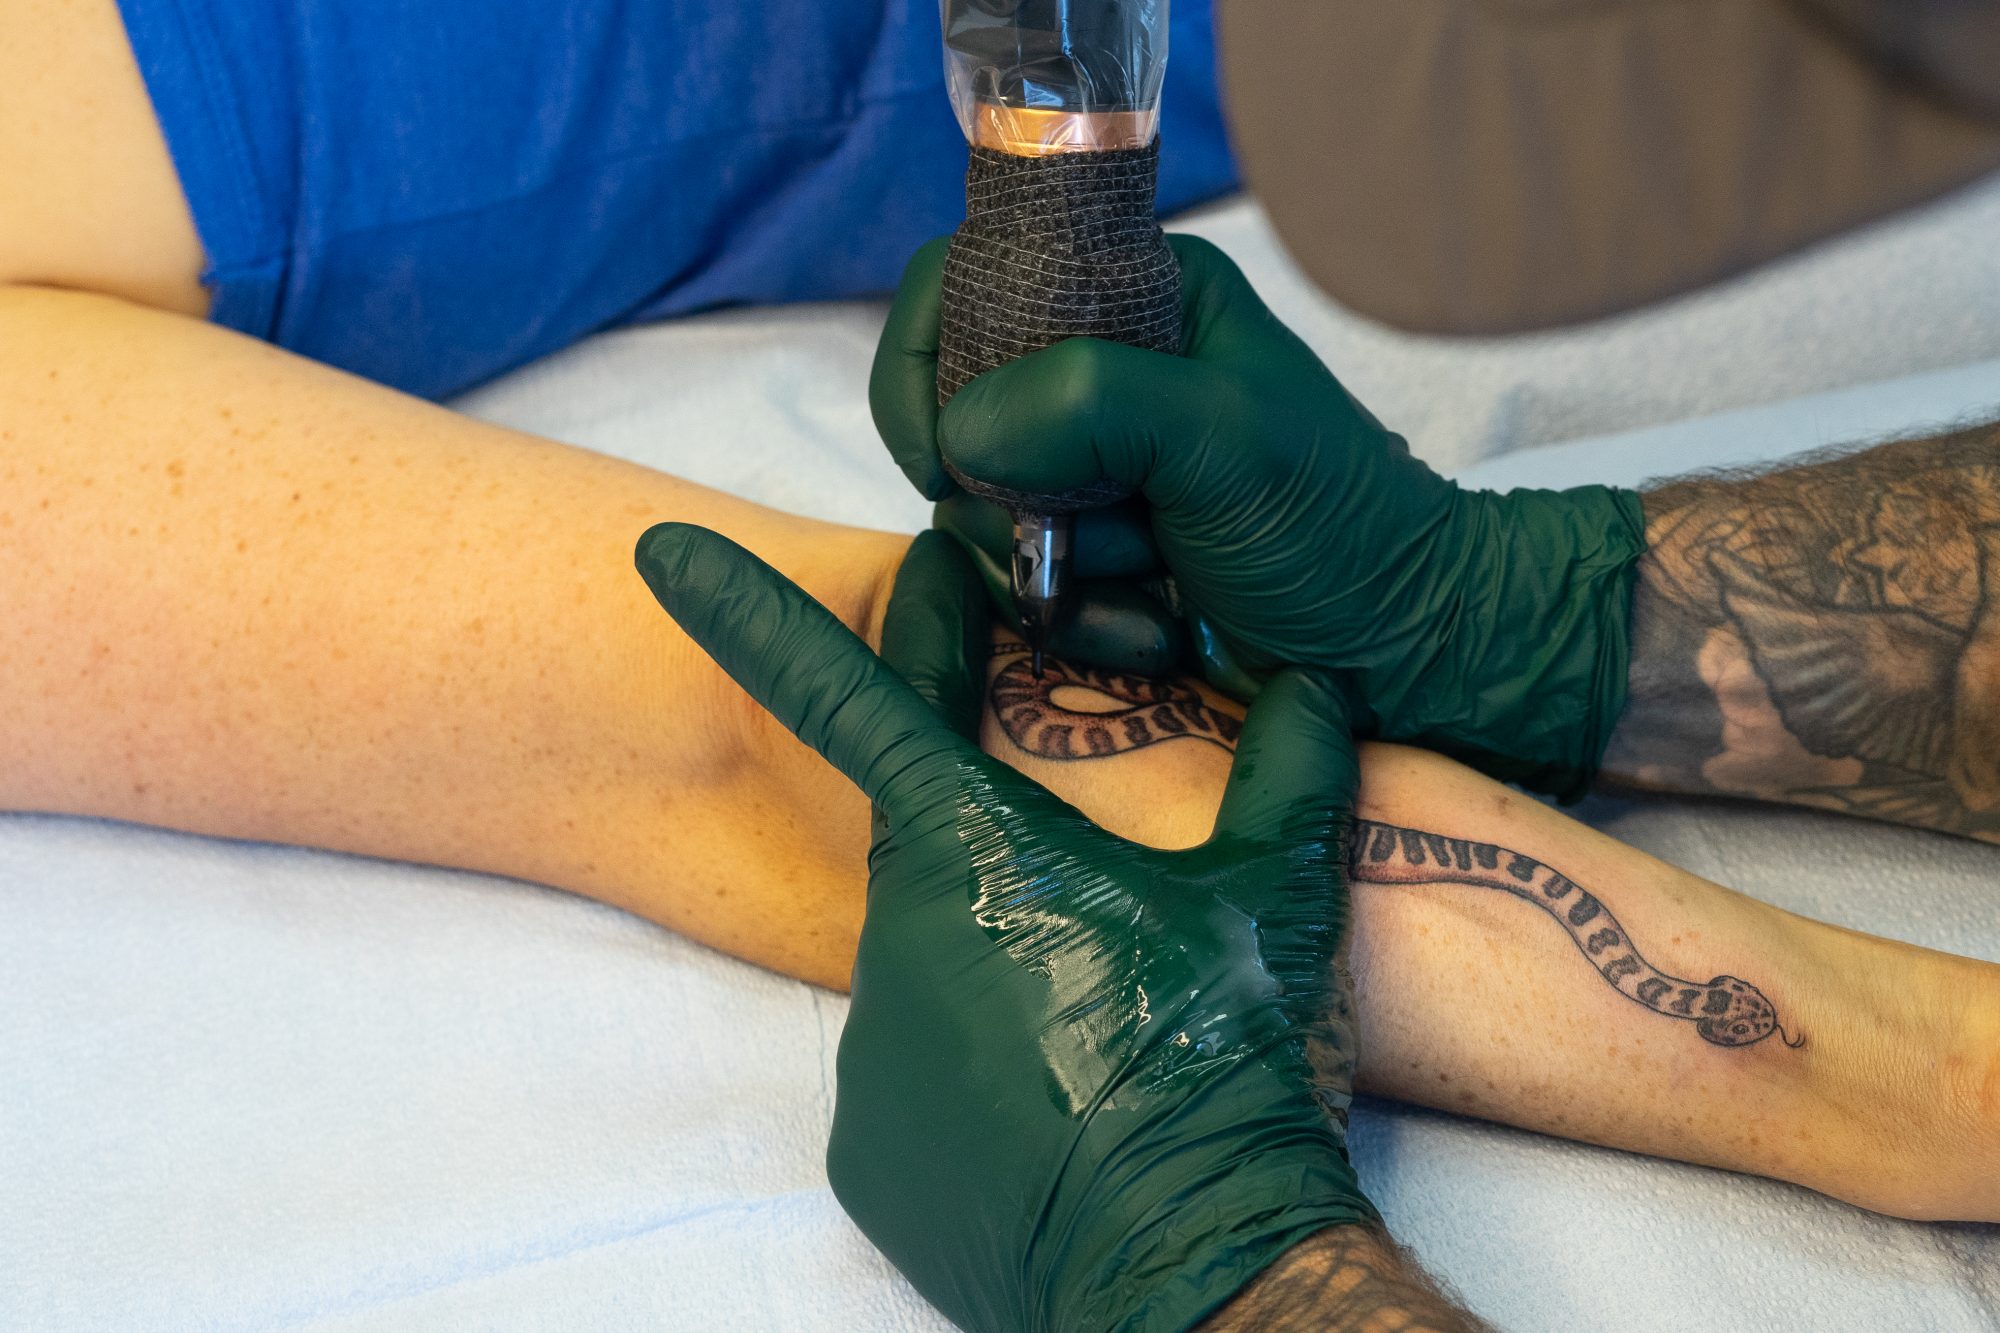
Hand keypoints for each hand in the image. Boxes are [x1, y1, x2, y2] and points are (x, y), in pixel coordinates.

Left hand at [636, 524, 1375, 1331]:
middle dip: (1014, 871)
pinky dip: (982, 1080)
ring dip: (1012, 982)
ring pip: (935, 973)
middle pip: (936, 857)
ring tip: (1110, 1044)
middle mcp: (893, 937)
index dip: (754, 618)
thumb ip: (1286, 767)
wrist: (1195, 1267)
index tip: (663, 554)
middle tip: (1117, 940)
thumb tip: (1311, 680)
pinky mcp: (866, 1153)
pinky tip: (1060, 1111)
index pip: (848, 698)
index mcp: (975, 849)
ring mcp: (869, 1052)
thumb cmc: (1224, 1061)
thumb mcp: (1277, 897)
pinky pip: (918, 1080)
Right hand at [871, 235, 1647, 799]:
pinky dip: (1077, 622)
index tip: (948, 459)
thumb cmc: (1335, 526)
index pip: (959, 285)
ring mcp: (1080, 470)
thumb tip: (964, 436)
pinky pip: (1013, 588)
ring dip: (1059, 576)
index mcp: (1128, 294)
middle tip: (1121, 529)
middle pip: (952, 420)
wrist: (1400, 649)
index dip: (926, 368)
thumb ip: (1093, 403)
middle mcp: (1089, 373)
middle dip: (1017, 501)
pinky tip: (1155, 628)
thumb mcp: (1227, 438)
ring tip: (1157, 587)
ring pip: (973, 518)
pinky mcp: (1083, 556)